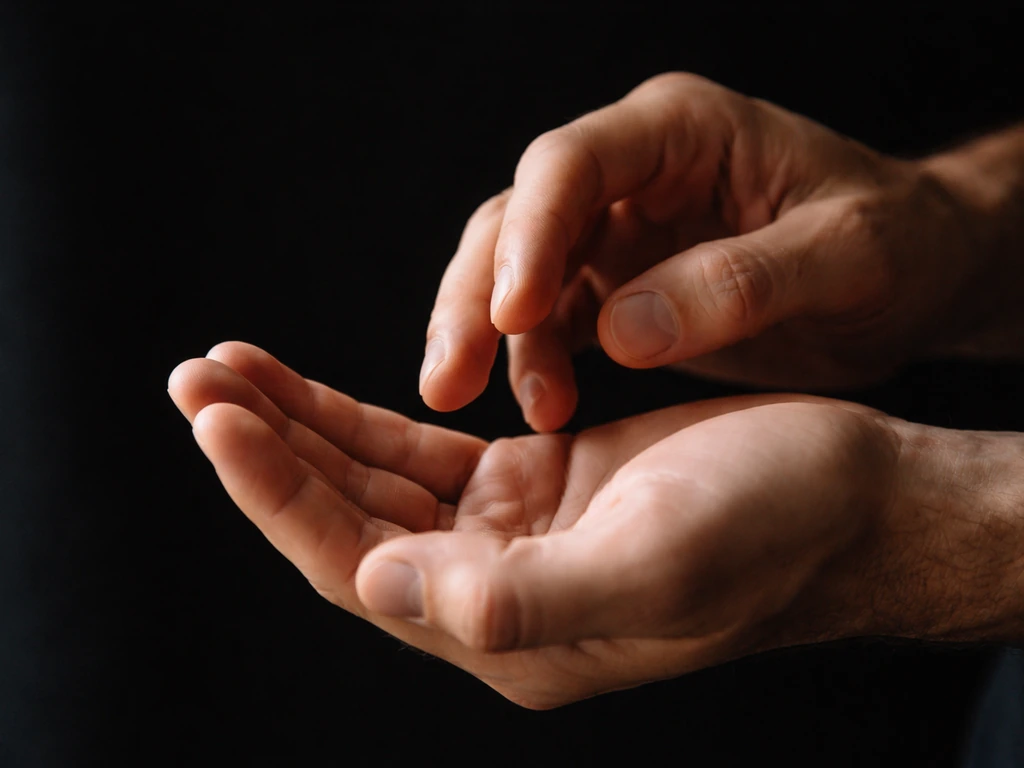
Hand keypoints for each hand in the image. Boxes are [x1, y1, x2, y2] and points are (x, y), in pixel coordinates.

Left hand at [169, 342, 1023, 707]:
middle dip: (267, 449)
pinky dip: (360, 416)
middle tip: (197, 380)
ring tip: (228, 372)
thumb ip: (525, 597)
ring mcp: (509, 536)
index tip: (219, 419)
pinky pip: (420, 450)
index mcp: (510, 629)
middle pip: (345, 519)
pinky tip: (312, 389)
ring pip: (372, 479)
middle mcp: (494, 591)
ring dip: (300, 426)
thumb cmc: (777, 530)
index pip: (355, 565)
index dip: (279, 493)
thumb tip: (385, 588)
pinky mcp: (533, 483)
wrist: (849, 494)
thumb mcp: (657, 565)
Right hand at [420, 72, 989, 430]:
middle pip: (517, 219)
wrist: (915, 275)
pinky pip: (550, 319)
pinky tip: (540, 410)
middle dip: (475, 298)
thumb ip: (742, 284)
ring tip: (508, 411)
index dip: (531, 235)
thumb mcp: (848, 255)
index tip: (514, 314)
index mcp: (682, 133)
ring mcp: (618, 230)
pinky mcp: (617, 286)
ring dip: (493, 341)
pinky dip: (533, 363)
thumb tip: (623, 333)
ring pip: (517, 272)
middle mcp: (634, 173)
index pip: (571, 164)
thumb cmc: (898, 244)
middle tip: (447, 378)